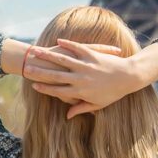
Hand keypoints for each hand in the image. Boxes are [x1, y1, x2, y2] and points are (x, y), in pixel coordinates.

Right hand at [22, 41, 139, 117]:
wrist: (129, 77)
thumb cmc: (113, 92)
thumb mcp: (97, 104)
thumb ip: (81, 108)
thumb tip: (68, 116)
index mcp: (80, 91)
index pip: (58, 90)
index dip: (45, 88)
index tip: (34, 85)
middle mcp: (80, 78)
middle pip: (56, 75)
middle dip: (40, 72)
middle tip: (28, 70)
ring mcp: (85, 65)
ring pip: (63, 60)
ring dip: (48, 57)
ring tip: (37, 54)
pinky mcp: (91, 54)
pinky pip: (77, 48)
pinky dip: (67, 44)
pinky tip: (58, 41)